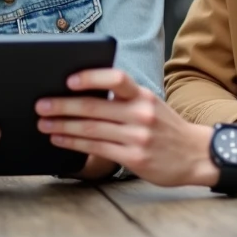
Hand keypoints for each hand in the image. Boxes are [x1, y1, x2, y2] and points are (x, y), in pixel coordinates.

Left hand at [35, 69, 218, 187]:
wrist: (196, 155)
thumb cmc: (166, 128)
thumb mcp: (151, 105)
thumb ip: (124, 99)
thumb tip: (82, 94)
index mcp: (143, 95)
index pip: (116, 78)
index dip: (90, 78)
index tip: (68, 80)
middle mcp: (141, 113)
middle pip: (94, 107)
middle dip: (62, 105)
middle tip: (41, 104)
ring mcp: (138, 137)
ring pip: (91, 129)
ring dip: (62, 126)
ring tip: (44, 123)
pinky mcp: (134, 158)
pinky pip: (97, 148)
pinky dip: (74, 142)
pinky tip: (60, 139)